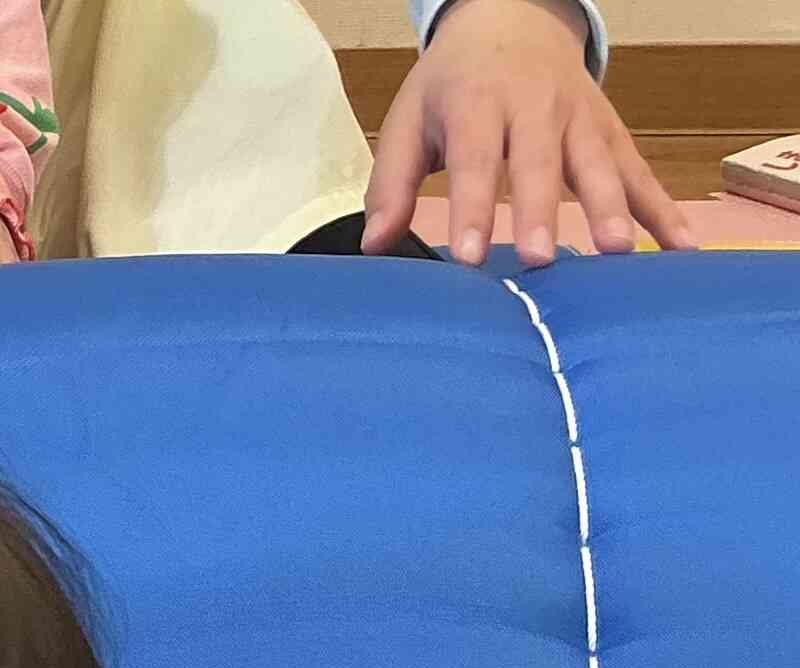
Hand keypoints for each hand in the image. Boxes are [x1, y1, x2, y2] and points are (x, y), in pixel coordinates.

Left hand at [363, 0, 695, 265]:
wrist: (512, 20)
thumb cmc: (452, 85)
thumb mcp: (409, 120)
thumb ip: (390, 184)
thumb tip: (375, 244)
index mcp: (478, 104)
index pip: (475, 159)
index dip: (474, 207)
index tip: (471, 256)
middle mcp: (535, 107)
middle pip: (540, 162)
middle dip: (543, 210)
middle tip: (542, 259)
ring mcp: (580, 118)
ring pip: (598, 163)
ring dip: (611, 207)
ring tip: (617, 252)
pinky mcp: (609, 132)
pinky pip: (639, 172)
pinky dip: (660, 209)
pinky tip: (677, 248)